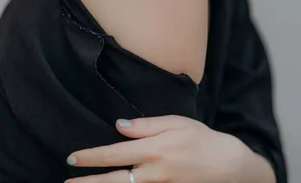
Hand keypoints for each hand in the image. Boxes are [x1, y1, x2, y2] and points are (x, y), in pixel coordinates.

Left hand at [65, 115, 244, 182]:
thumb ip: (146, 125)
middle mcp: (154, 172)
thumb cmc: (202, 139)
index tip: (72, 158)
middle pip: (114, 180)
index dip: (92, 157)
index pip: (116, 154)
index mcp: (155, 149)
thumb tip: (119, 126)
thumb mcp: (177, 122)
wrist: (228, 167)